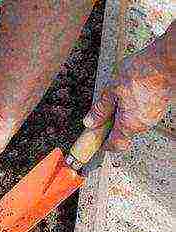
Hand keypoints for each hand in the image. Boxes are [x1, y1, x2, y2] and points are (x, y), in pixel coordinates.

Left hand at [83, 35, 172, 151]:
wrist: (167, 61)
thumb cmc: (142, 73)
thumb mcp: (111, 91)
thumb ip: (101, 109)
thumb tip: (90, 122)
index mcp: (130, 124)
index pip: (115, 145)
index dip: (103, 145)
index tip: (95, 141)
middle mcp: (143, 123)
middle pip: (123, 133)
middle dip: (110, 126)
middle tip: (100, 116)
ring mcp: (153, 115)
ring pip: (132, 121)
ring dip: (121, 114)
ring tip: (114, 98)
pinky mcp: (158, 105)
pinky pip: (140, 111)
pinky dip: (131, 106)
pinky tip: (127, 92)